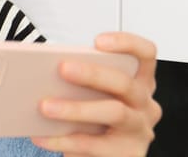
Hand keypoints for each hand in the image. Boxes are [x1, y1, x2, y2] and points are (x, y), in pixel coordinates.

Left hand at [31, 32, 162, 156]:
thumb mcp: (95, 97)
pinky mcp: (127, 154)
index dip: (127, 44)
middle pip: (125, 83)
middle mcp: (145, 104)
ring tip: (45, 106)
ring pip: (114, 112)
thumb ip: (83, 83)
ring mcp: (139, 131)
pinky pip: (93, 145)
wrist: (106, 156)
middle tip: (62, 68)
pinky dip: (62, 139)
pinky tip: (41, 135)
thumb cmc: (98, 121)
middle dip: (93, 74)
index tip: (98, 41)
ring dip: (76, 108)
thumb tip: (46, 72)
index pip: (146, 54)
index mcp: (139, 82)